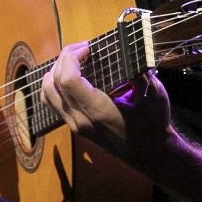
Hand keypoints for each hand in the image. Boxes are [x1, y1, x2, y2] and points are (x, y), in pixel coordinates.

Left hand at [43, 41, 173, 169]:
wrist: (150, 154)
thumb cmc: (153, 125)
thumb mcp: (154, 97)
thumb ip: (140, 72)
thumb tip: (131, 49)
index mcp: (97, 111)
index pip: (67, 80)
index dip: (71, 57)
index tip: (88, 47)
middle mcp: (80, 119)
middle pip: (54, 83)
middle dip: (64, 59)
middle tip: (82, 48)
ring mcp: (75, 125)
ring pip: (47, 93)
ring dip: (55, 71)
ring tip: (73, 60)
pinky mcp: (75, 127)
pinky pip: (53, 103)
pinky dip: (55, 85)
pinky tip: (71, 77)